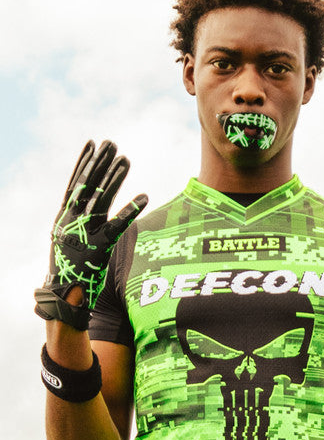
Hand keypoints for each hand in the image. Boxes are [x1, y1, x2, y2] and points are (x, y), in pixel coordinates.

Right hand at [35, 140, 147, 329]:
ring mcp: (84, 234)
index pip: (74, 183)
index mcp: (63, 217)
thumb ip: (77, 216)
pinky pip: (118, 226)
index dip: (84, 163)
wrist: (63, 296)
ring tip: (126, 160)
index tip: (94, 144)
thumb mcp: (66, 237)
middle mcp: (71, 221)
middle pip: (87, 186)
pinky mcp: (99, 248)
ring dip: (114, 179)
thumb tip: (88, 198)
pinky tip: (144, 196)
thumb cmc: (69, 264)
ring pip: (101, 200)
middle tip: (112, 143)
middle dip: (100, 163)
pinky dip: (131, 210)